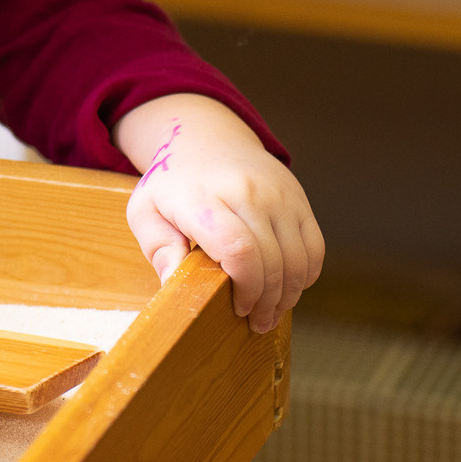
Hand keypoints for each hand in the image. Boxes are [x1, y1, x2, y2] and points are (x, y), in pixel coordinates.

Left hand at [116, 93, 322, 333]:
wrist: (206, 140)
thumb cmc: (172, 185)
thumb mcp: (146, 211)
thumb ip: (159, 248)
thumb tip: (174, 285)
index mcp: (204, 198)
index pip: (238, 249)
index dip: (244, 287)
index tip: (235, 307)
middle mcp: (247, 192)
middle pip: (272, 260)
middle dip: (267, 300)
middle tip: (256, 321)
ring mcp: (278, 194)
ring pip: (298, 257)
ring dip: (289, 293)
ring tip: (271, 311)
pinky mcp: (298, 198)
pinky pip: (314, 246)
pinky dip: (305, 274)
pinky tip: (288, 288)